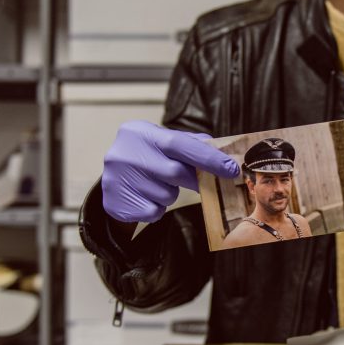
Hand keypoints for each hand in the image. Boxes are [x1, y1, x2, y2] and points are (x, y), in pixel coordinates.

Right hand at [102, 121, 238, 222]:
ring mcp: (118, 180)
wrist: (112, 182)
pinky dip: (158, 208)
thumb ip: (190, 143)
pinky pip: (154, 211)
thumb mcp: (161, 142)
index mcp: (138, 132)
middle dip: (195, 180)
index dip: (207, 157)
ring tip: (159, 186)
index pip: (178, 143)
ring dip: (171, 194)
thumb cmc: (146, 158)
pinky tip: (148, 198)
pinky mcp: (118, 204)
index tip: (231, 168)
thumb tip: (222, 152)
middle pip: (174, 172)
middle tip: (204, 183)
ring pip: (166, 195)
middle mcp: (124, 154)